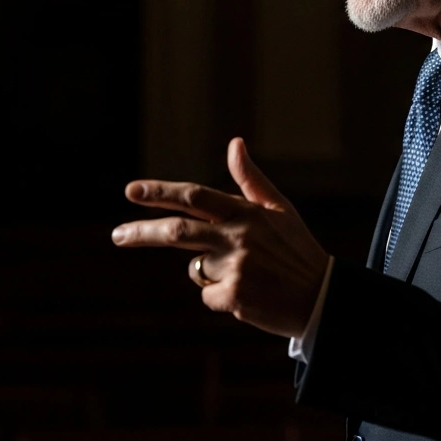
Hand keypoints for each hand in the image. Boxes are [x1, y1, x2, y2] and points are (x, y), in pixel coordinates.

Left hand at [111, 137, 331, 337]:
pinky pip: (208, 296)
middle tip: (117, 235)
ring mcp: (236, 267)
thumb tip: (235, 143)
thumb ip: (250, 179)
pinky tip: (249, 296)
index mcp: (246, 213)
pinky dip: (220, 298)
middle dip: (142, 232)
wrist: (323, 298)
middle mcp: (238, 236)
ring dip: (209, 272)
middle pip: (177, 232)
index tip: (131, 191)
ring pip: (195, 268)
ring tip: (246, 275)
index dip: (160, 192)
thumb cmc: (297, 251)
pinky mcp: (236, 297)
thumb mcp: (279, 210)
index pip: (194, 196)